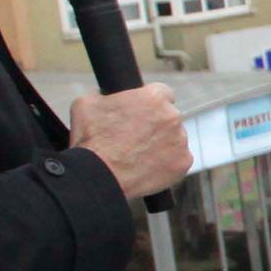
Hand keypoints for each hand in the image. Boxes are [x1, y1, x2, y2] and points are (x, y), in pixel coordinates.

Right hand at [70, 85, 191, 199]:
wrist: (99, 177)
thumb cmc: (91, 139)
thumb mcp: (87, 103)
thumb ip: (105, 95)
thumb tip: (107, 96)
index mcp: (154, 97)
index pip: (163, 93)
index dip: (151, 103)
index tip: (144, 112)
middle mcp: (172, 117)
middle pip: (169, 117)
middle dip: (156, 124)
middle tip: (138, 137)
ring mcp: (180, 141)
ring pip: (175, 139)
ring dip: (163, 144)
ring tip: (139, 154)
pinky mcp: (183, 163)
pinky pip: (178, 160)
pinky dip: (167, 163)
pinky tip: (149, 167)